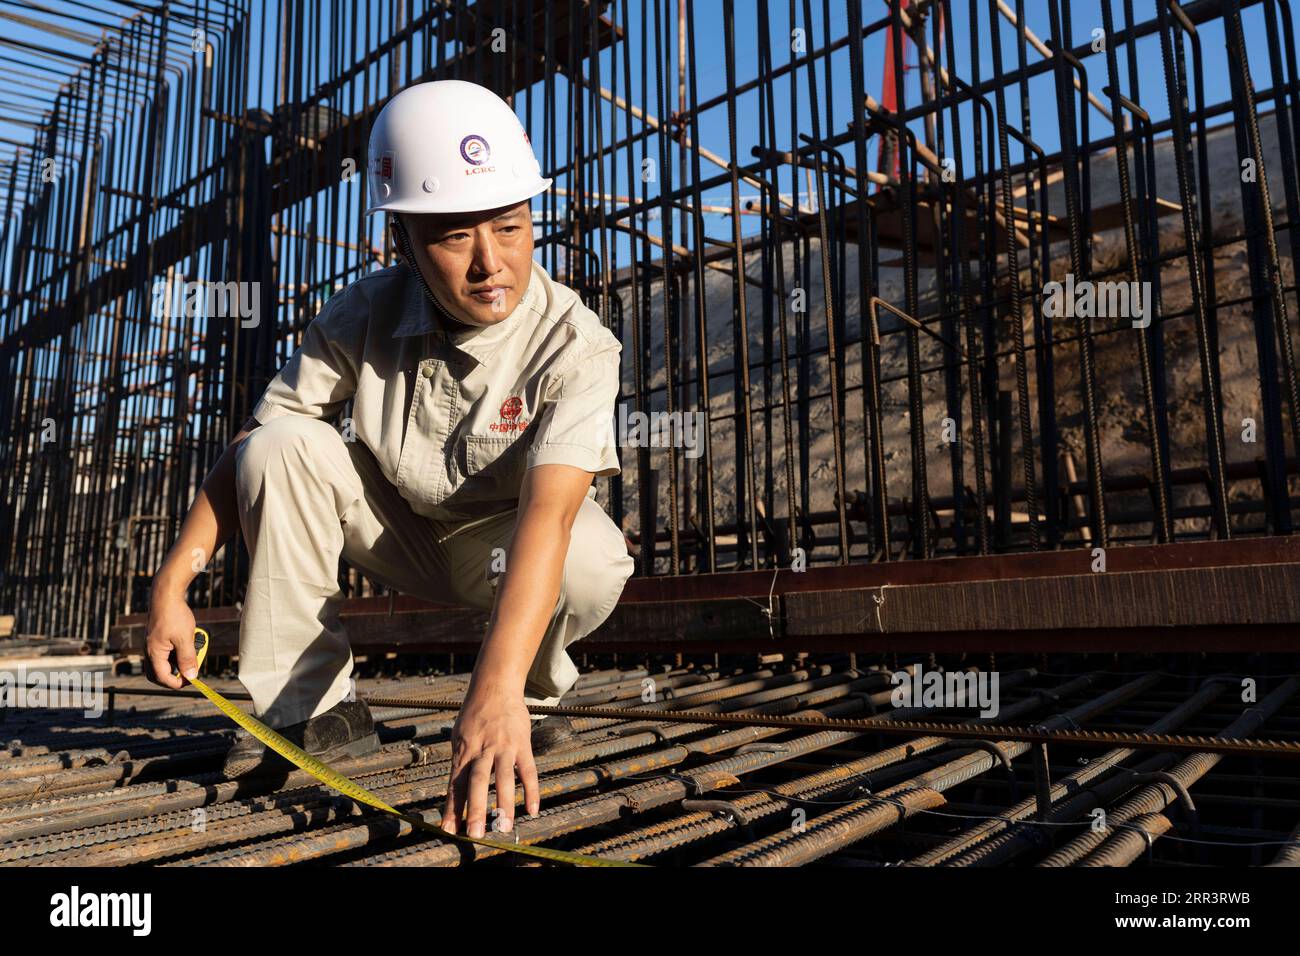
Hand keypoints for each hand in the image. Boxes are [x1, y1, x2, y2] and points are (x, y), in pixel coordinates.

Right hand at [145, 586, 197, 688]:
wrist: (166, 595)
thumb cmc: (174, 615)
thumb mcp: (185, 639)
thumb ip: (188, 659)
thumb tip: (191, 676)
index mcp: (154, 653)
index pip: (162, 678)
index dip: (177, 683)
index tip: (192, 681)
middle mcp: (150, 650)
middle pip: (158, 674)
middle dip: (173, 677)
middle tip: (189, 675)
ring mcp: (152, 644)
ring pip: (162, 663)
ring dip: (177, 663)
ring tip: (193, 654)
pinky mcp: (157, 638)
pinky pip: (165, 652)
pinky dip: (176, 653)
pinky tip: (189, 643)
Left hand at [441, 686, 539, 837]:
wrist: (495, 687)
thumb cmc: (474, 714)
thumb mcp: (459, 737)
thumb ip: (459, 764)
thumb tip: (454, 794)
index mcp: (463, 751)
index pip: (455, 784)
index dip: (452, 808)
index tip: (448, 830)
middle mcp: (481, 750)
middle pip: (477, 782)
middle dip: (475, 809)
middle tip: (475, 833)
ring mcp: (503, 747)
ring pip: (503, 778)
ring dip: (505, 804)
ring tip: (504, 827)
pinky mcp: (521, 744)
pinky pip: (528, 770)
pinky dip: (532, 790)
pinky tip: (533, 809)